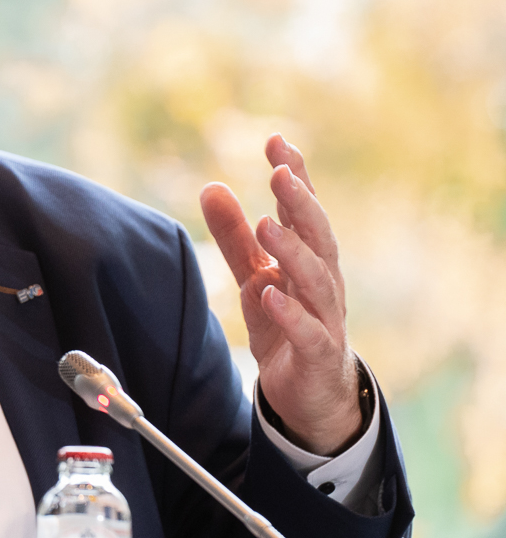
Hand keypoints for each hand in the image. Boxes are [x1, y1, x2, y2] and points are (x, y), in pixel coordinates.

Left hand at [200, 135, 361, 455]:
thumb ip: (233, 236)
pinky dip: (290, 312)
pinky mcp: (318, 354)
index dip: (294, 176)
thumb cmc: (286, 327)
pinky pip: (309, 331)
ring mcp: (325, 318)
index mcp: (308, 258)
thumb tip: (212, 186)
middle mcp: (322, 282)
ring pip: (318, 280)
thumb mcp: (253, 276)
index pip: (303, 211)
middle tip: (280, 173)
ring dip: (293, 250)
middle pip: (319, 236)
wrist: (311, 396)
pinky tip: (268, 292)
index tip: (277, 141)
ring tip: (267, 225)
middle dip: (301, 203)